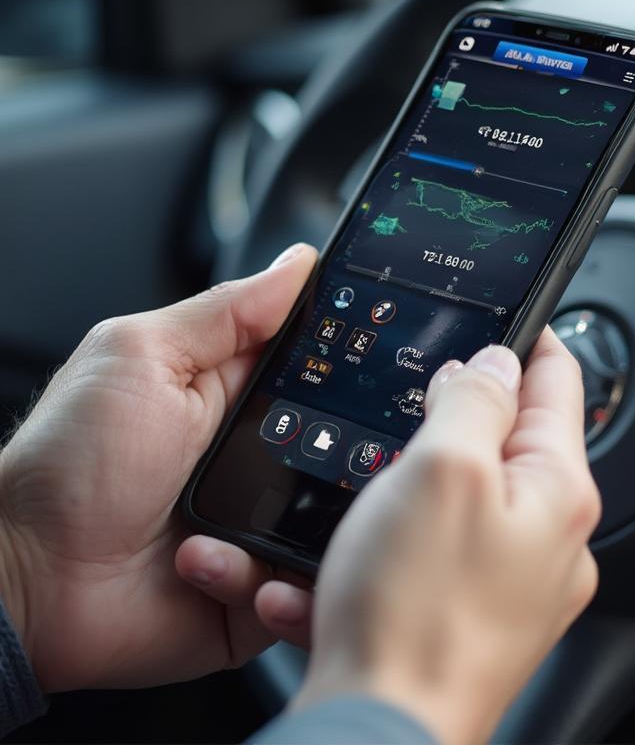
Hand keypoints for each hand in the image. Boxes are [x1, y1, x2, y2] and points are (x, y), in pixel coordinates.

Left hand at [0, 243, 317, 691]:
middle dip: (350, 447)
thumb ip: (228, 312)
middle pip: (347, 443)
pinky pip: (300, 588)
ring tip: (242, 518)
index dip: (354, 359)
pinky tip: (205, 563)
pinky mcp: (255, 590)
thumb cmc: (66, 464)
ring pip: (336, 520)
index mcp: (239, 394)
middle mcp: (263, 458)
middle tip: (305, 448)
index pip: (323, 365)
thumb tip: (299, 262)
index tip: (381, 356)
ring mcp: (262, 526)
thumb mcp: (143, 358)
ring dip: (307, 522)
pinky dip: (268, 585)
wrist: (22, 583)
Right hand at [277, 329, 600, 744]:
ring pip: (467, 494)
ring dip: (416, 480)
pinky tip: (357, 553)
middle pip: (511, 438)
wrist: (378, 731)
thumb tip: (496, 362)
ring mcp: (515, 581)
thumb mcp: (443, 469)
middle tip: (411, 405)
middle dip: (458, 413)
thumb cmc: (416, 612)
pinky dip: (396, 539)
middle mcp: (550, 538)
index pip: (557, 381)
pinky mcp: (474, 613)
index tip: (510, 310)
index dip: (528, 336)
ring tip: (373, 490)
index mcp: (558, 490)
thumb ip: (477, 399)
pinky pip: (438, 550)